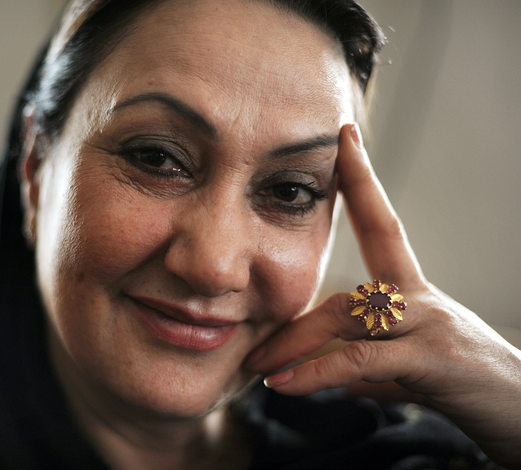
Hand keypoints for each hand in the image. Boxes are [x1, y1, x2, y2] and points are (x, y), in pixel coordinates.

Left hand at [245, 124, 520, 468]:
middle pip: (352, 279)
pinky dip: (318, 372)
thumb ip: (373, 360)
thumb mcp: (411, 366)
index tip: (342, 138)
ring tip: (258, 365)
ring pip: (348, 315)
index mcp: (412, 291)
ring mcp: (428, 324)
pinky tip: (285, 385)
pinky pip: (362, 358)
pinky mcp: (433, 359)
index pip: (383, 224)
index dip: (362, 180)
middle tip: (250, 323)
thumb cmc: (466, 384)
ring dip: (295, 343)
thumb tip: (339, 373)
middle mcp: (420, 297)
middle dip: (300, 297)